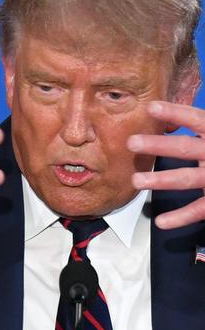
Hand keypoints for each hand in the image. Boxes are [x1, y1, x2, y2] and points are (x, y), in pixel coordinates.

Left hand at [128, 101, 204, 228]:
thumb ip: (201, 127)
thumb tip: (165, 112)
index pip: (197, 119)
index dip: (175, 113)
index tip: (151, 107)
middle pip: (186, 148)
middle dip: (159, 145)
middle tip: (131, 142)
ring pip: (188, 178)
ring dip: (162, 180)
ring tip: (136, 181)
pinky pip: (200, 209)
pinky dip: (181, 217)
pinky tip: (161, 221)